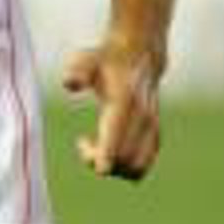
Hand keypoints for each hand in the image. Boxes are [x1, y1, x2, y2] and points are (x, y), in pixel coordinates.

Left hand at [62, 39, 163, 181]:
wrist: (139, 55)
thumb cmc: (105, 60)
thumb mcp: (87, 59)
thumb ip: (78, 71)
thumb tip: (69, 84)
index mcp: (125, 103)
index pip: (116, 141)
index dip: (100, 158)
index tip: (82, 147)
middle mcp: (142, 119)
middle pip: (122, 161)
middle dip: (99, 161)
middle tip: (83, 143)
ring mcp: (152, 129)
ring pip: (135, 168)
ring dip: (113, 168)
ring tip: (96, 150)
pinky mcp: (155, 136)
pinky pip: (142, 166)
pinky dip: (125, 168)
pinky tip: (110, 151)